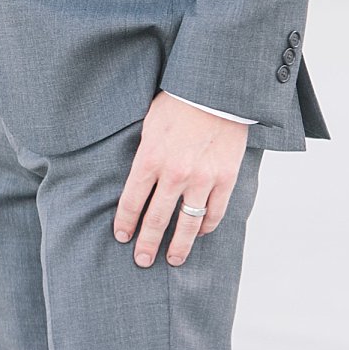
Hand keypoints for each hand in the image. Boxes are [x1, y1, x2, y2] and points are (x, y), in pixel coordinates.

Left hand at [113, 92, 249, 268]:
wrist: (217, 89)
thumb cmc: (180, 101)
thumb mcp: (150, 124)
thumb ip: (144, 153)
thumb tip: (136, 177)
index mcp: (150, 159)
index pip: (131, 204)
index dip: (125, 224)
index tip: (122, 237)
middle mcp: (174, 174)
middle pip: (156, 221)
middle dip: (146, 245)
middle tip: (142, 260)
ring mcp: (202, 178)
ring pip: (187, 225)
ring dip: (179, 246)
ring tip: (174, 259)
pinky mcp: (226, 177)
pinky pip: (215, 212)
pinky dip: (206, 226)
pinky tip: (200, 232)